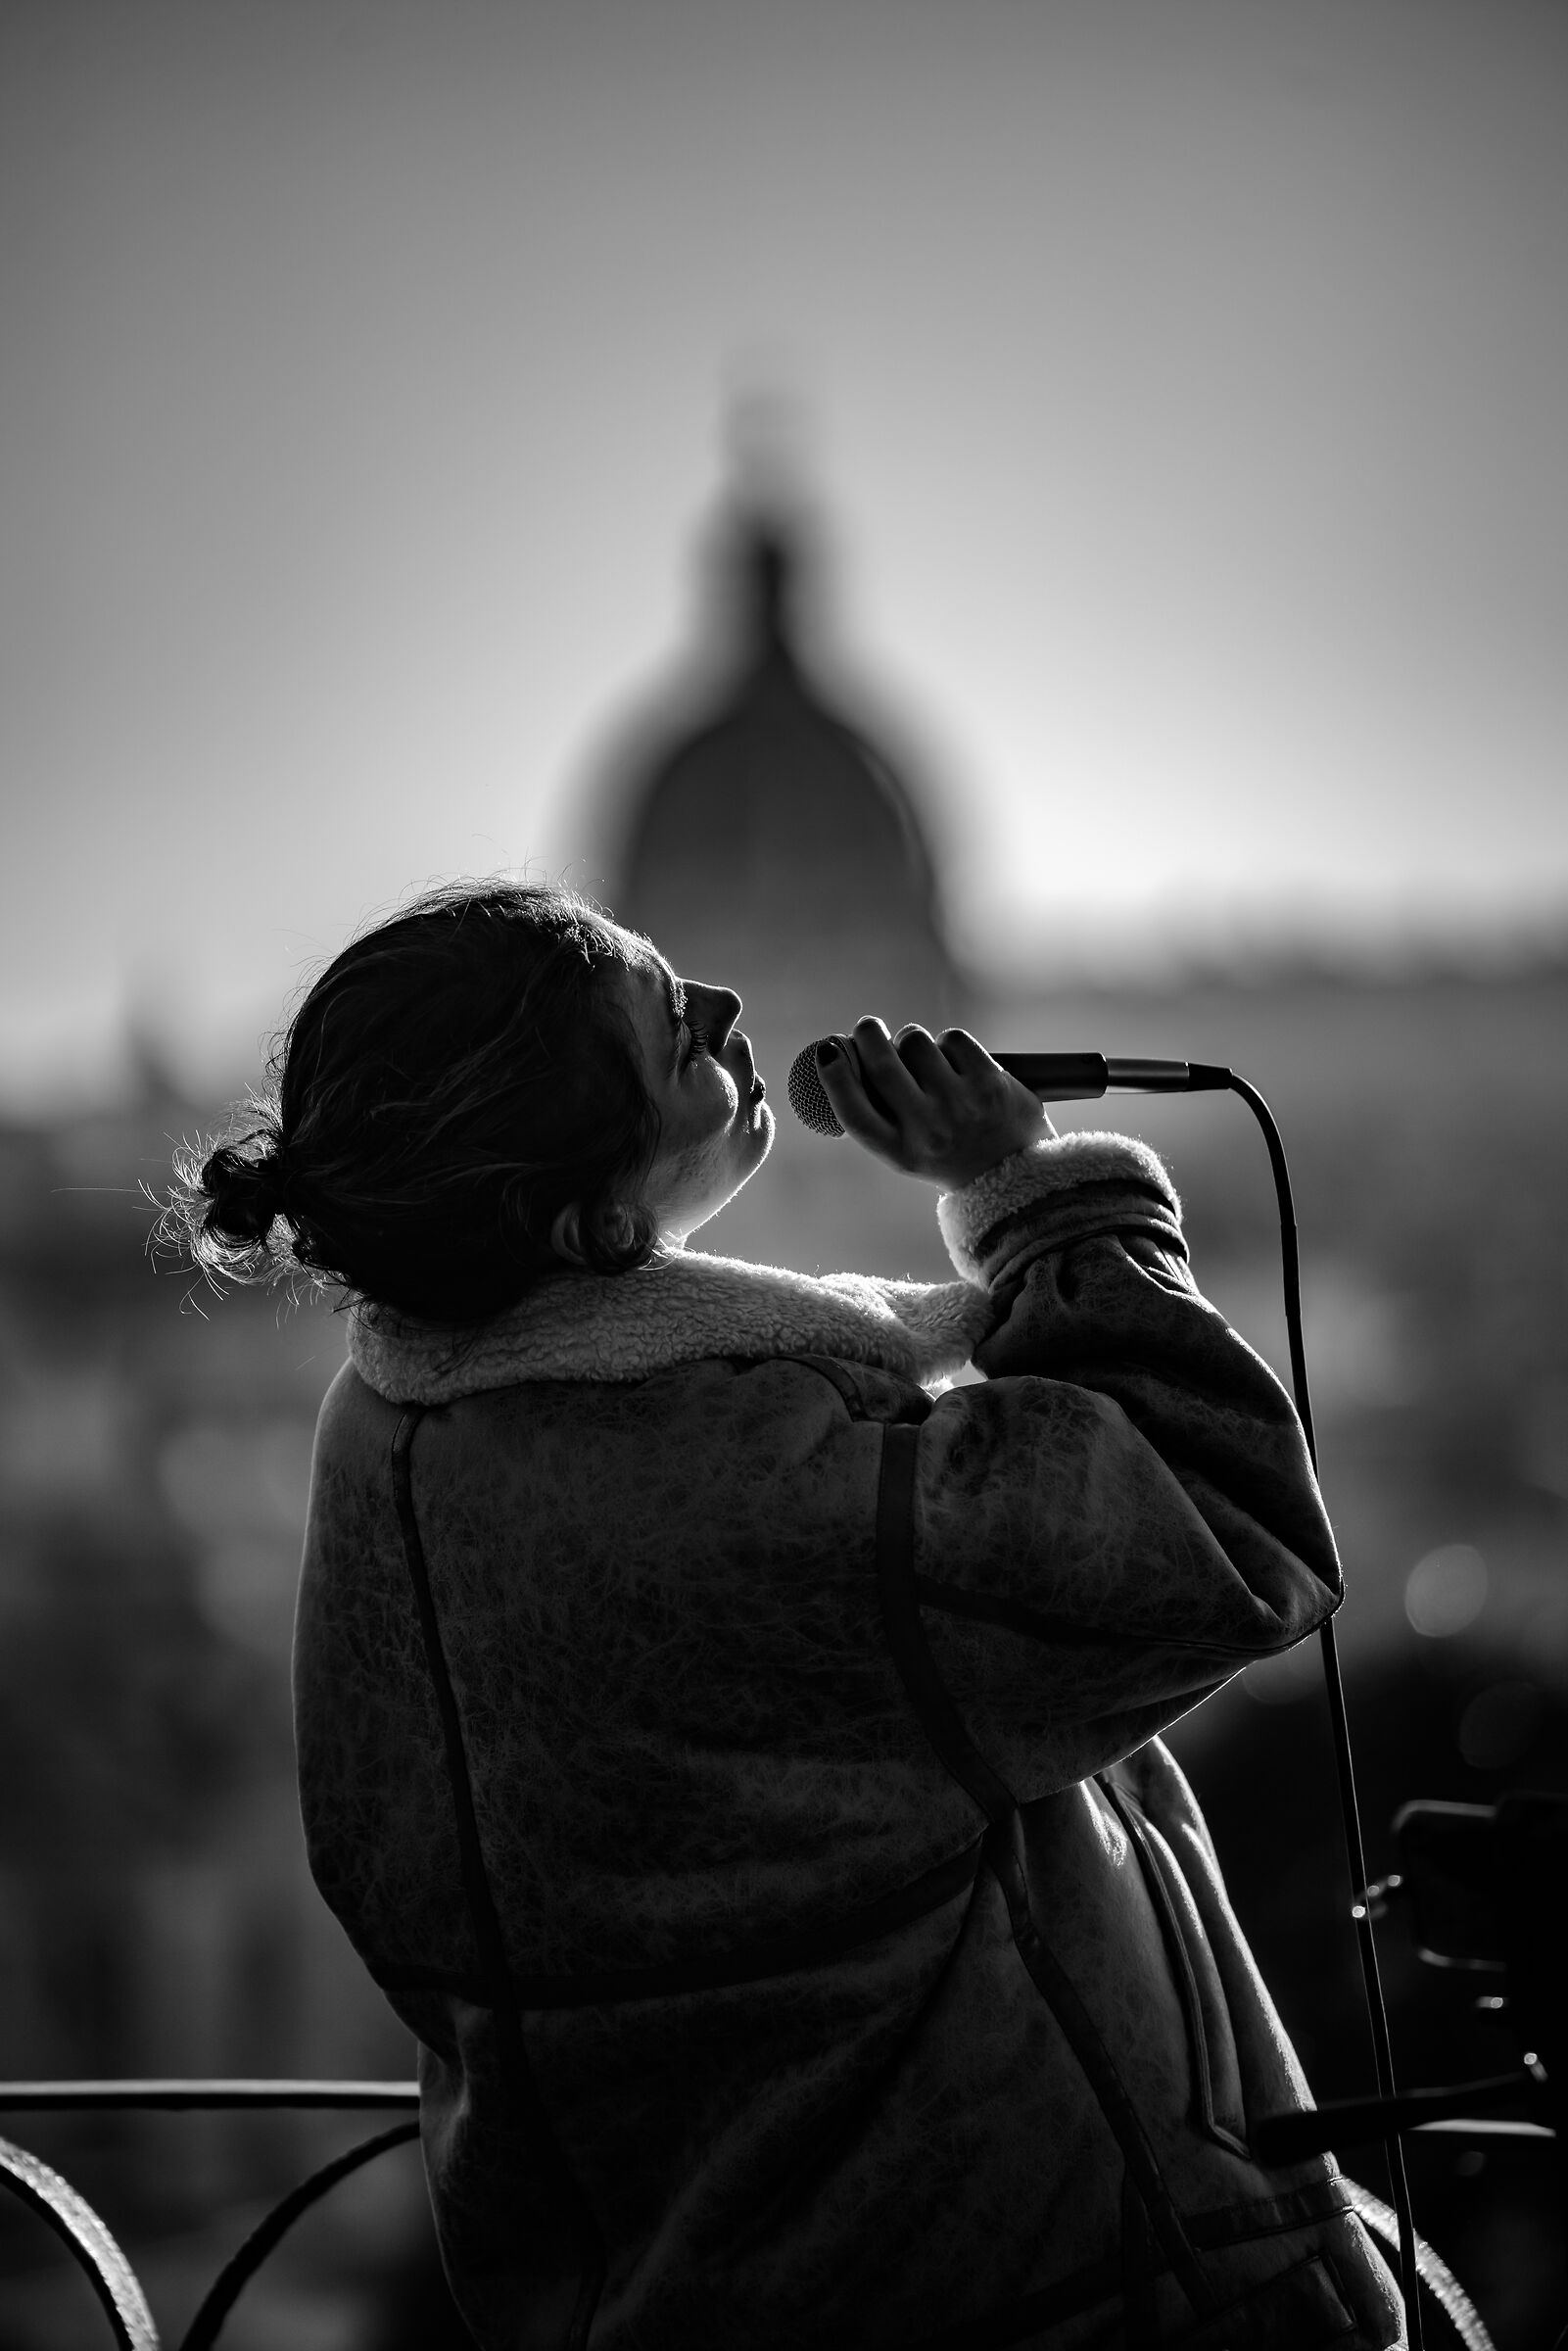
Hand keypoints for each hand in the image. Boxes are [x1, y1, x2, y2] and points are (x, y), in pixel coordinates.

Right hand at [815, 1018, 1051, 1188]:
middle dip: (868, 1034)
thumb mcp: (906, 1148)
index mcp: (900, 1152)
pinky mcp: (990, 1083)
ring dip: (913, 1042)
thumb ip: (878, 1111)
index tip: (827, 1050)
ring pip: (915, 1042)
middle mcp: (928, 1131)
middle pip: (882, 1065)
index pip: (855, 1112)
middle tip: (868, 1028)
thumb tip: (842, 1053)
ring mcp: (961, 1105)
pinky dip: (948, 1044)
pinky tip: (955, 1063)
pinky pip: (952, 1038)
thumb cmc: (947, 1151)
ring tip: (925, 1061)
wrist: (1015, 1172)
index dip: (835, 1077)